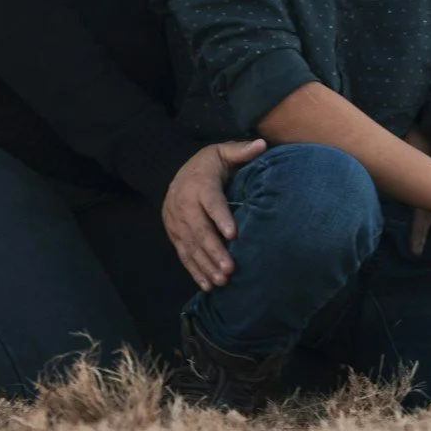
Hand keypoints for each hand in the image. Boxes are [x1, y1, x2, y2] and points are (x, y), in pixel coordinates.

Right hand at [162, 140, 265, 290]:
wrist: (169, 171)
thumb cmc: (205, 164)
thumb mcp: (221, 152)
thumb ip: (240, 151)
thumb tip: (262, 144)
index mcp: (200, 184)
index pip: (211, 202)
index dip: (221, 218)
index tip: (233, 234)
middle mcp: (185, 205)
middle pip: (200, 230)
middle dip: (214, 251)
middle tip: (231, 268)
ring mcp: (177, 223)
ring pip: (191, 247)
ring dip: (206, 265)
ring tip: (222, 280)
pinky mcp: (174, 235)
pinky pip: (183, 255)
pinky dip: (194, 271)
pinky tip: (207, 285)